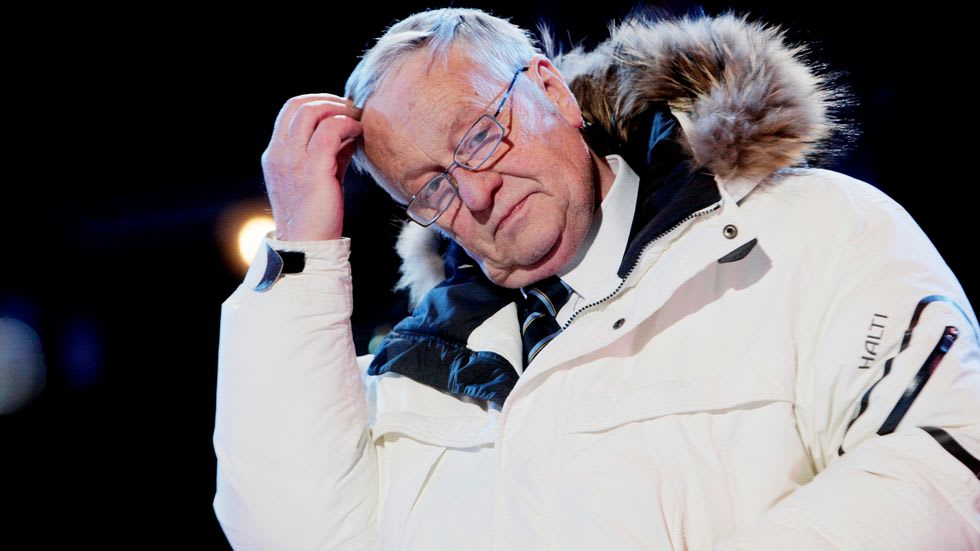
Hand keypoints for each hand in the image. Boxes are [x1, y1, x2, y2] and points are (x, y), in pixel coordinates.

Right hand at [261, 94, 361, 240]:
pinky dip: (347, 124)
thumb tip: (348, 134)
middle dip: (327, 100)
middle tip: (350, 108)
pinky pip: (330, 130)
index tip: (338, 110)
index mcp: (275, 155)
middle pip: (297, 105)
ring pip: (310, 111)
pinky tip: (359, 132)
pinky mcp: (313, 169)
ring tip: (356, 118)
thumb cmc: (315, 215)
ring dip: (337, 108)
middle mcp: (279, 153)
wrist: (308, 245)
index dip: (315, 103)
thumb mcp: (317, 177)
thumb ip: (329, 153)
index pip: (289, 112)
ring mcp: (293, 160)